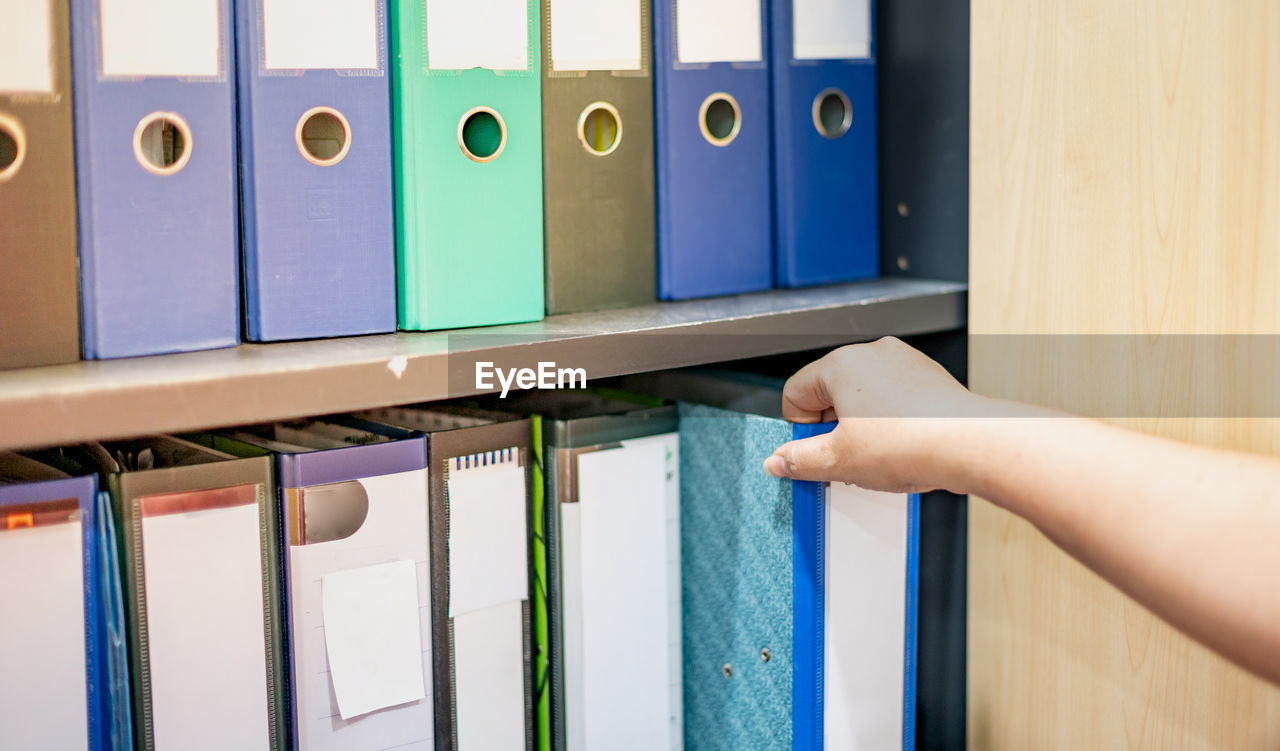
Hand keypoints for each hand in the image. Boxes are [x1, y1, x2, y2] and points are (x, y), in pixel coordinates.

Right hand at [763, 337, 984, 492]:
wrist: (971, 443)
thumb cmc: (910, 443)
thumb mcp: (839, 460)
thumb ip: (800, 460)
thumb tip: (777, 462)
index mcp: (841, 364)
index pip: (795, 392)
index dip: (799, 430)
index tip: (814, 453)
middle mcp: (872, 354)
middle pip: (829, 393)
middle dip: (832, 429)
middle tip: (846, 460)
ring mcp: (904, 362)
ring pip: (863, 397)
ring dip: (861, 427)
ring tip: (879, 457)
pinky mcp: (928, 378)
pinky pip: (893, 399)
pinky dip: (890, 423)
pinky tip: (902, 448)